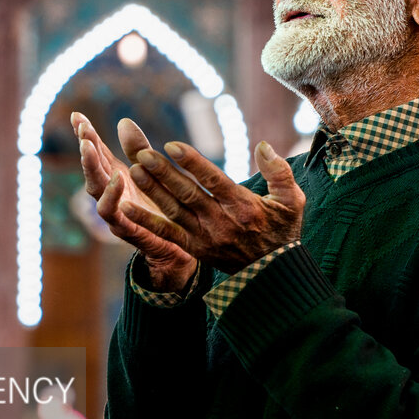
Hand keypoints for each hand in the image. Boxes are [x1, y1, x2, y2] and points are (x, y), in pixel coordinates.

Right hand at [72, 112, 196, 291]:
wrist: (175, 247)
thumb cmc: (159, 208)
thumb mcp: (150, 173)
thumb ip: (137, 149)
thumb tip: (124, 122)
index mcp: (115, 178)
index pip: (96, 154)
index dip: (86, 135)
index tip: (77, 115)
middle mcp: (111, 195)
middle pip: (92, 171)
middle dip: (86, 150)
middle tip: (83, 132)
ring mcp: (117, 213)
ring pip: (97, 193)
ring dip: (92, 170)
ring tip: (91, 150)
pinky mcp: (129, 230)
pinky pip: (116, 215)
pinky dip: (113, 198)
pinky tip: (118, 179)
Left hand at [120, 138, 304, 273]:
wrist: (273, 273)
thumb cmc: (283, 231)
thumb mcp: (293, 200)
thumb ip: (279, 172)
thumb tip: (262, 145)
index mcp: (243, 207)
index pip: (214, 181)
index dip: (193, 163)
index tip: (172, 146)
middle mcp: (221, 222)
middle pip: (188, 194)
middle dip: (164, 173)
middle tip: (143, 153)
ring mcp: (205, 237)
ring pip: (174, 210)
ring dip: (153, 190)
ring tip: (134, 170)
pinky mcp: (195, 248)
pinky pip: (167, 233)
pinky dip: (146, 221)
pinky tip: (125, 208)